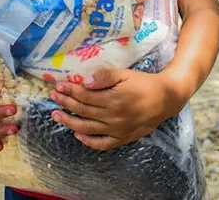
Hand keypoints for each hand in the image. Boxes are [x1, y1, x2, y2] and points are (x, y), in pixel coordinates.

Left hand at [47, 69, 187, 150]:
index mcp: (113, 99)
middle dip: (65, 103)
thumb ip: (105, 76)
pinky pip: (102, 144)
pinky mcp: (122, 138)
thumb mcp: (125, 74)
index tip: (58, 86)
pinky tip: (77, 135)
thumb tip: (85, 82)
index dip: (69, 90)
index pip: (84, 95)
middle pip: (82, 110)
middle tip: (53, 97)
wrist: (166, 99)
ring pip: (87, 128)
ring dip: (69, 122)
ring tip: (57, 115)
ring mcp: (117, 130)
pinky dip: (88, 141)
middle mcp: (113, 116)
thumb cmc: (144, 83)